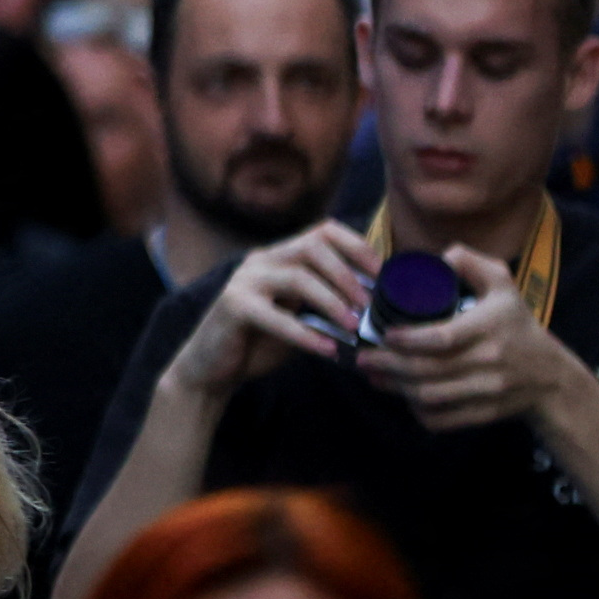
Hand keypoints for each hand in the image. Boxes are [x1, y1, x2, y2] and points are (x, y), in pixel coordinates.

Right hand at [174, 221, 373, 397]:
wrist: (214, 367)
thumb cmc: (262, 341)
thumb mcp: (300, 316)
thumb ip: (327, 306)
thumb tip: (377, 310)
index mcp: (280, 256)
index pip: (322, 231)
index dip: (357, 247)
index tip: (384, 274)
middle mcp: (261, 260)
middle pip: (311, 247)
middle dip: (347, 275)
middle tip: (370, 305)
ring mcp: (244, 280)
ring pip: (297, 277)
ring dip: (332, 302)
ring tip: (354, 328)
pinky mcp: (234, 306)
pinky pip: (275, 316)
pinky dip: (305, 334)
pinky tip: (328, 350)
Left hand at [357, 249, 578, 435]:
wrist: (550, 375)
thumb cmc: (517, 323)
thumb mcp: (503, 283)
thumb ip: (472, 261)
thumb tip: (440, 257)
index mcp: (489, 328)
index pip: (443, 339)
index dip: (409, 339)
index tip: (385, 333)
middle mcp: (489, 362)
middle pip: (429, 370)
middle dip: (390, 365)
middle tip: (364, 357)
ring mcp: (488, 392)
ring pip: (432, 396)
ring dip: (397, 388)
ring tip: (374, 375)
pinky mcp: (485, 414)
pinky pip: (445, 419)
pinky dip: (419, 411)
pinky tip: (403, 396)